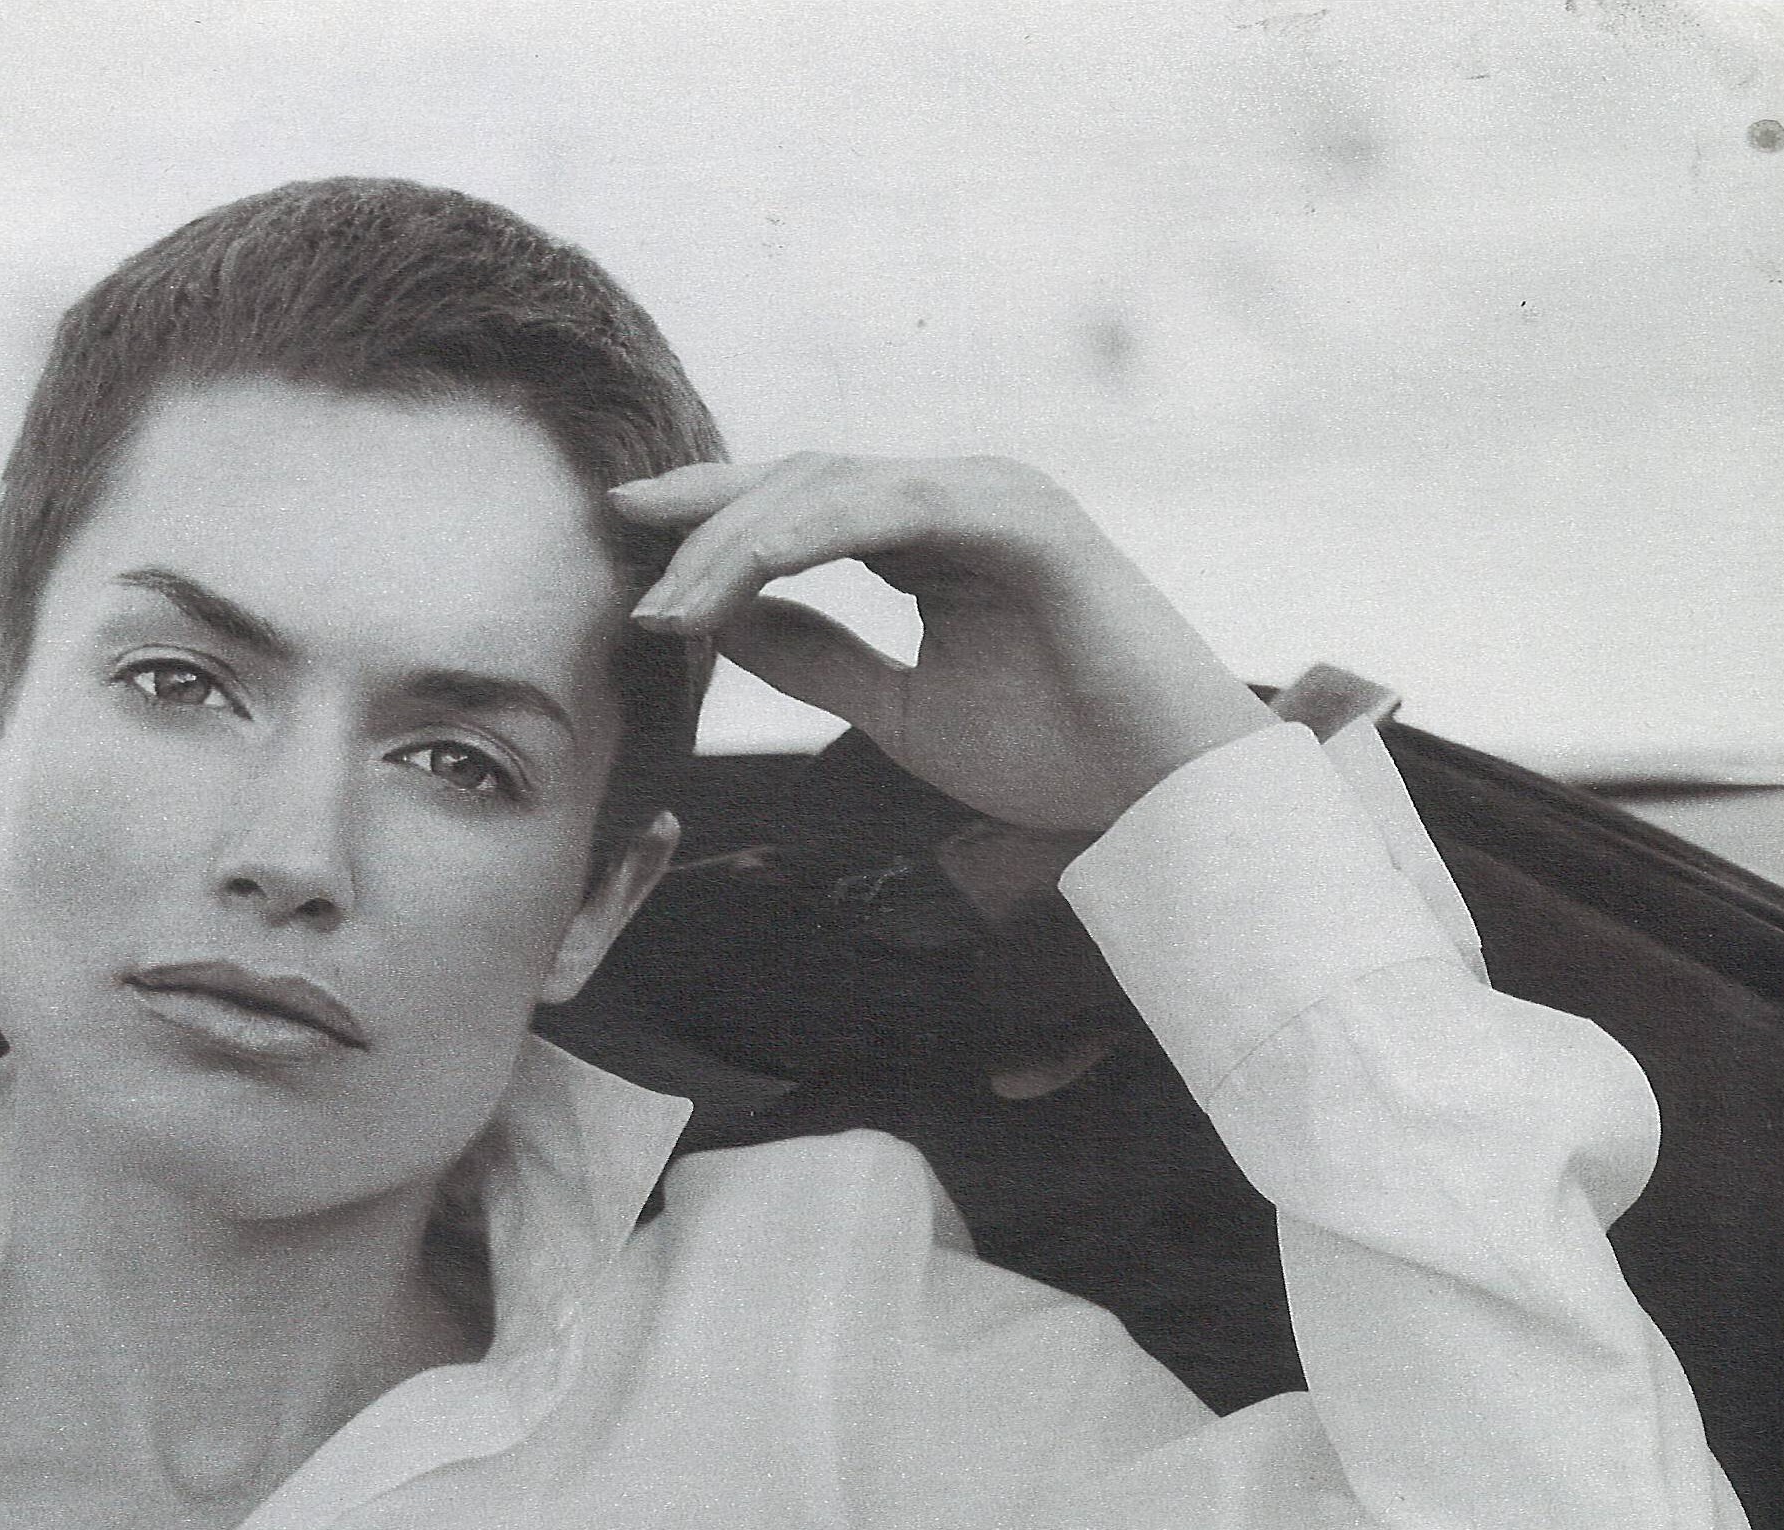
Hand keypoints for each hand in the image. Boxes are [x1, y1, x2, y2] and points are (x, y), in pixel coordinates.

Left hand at [610, 455, 1271, 840]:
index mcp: (932, 536)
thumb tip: (725, 628)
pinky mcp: (1025, 517)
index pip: (800, 507)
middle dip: (706, 525)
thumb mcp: (899, 710)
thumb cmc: (1052, 755)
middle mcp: (958, 496)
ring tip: (675, 606)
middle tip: (629, 575)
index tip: (625, 540)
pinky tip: (750, 570)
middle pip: (803, 481)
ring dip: (742, 542)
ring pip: (835, 487)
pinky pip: (898, 507)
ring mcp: (994, 494)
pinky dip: (817, 532)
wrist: (1158, 794)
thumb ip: (818, 658)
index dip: (709, 519)